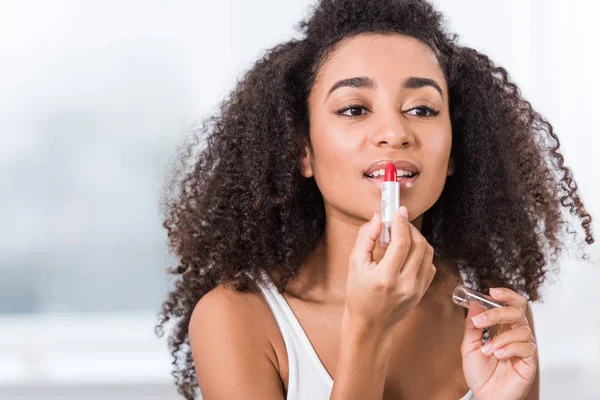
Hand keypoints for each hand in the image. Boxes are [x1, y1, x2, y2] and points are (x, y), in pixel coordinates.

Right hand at [344, 206, 436, 334]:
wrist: (370, 325)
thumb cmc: (358, 295)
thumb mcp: (355, 265)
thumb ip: (365, 238)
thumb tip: (378, 218)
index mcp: (385, 277)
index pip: (401, 243)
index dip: (401, 223)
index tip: (398, 211)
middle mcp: (405, 284)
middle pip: (418, 245)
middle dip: (410, 228)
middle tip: (399, 221)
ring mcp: (417, 289)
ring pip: (428, 253)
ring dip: (418, 239)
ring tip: (404, 235)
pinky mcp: (423, 292)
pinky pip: (430, 265)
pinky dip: (422, 254)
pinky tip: (409, 252)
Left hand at [461, 287, 537, 399]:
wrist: (483, 396)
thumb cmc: (479, 373)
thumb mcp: (469, 346)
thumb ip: (472, 325)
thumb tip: (474, 304)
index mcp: (502, 328)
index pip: (510, 305)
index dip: (505, 295)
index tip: (492, 291)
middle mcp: (514, 335)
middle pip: (517, 311)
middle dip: (498, 312)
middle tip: (482, 320)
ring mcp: (523, 347)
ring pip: (521, 329)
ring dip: (501, 337)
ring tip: (488, 349)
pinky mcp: (529, 361)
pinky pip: (526, 347)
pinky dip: (510, 348)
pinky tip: (499, 355)